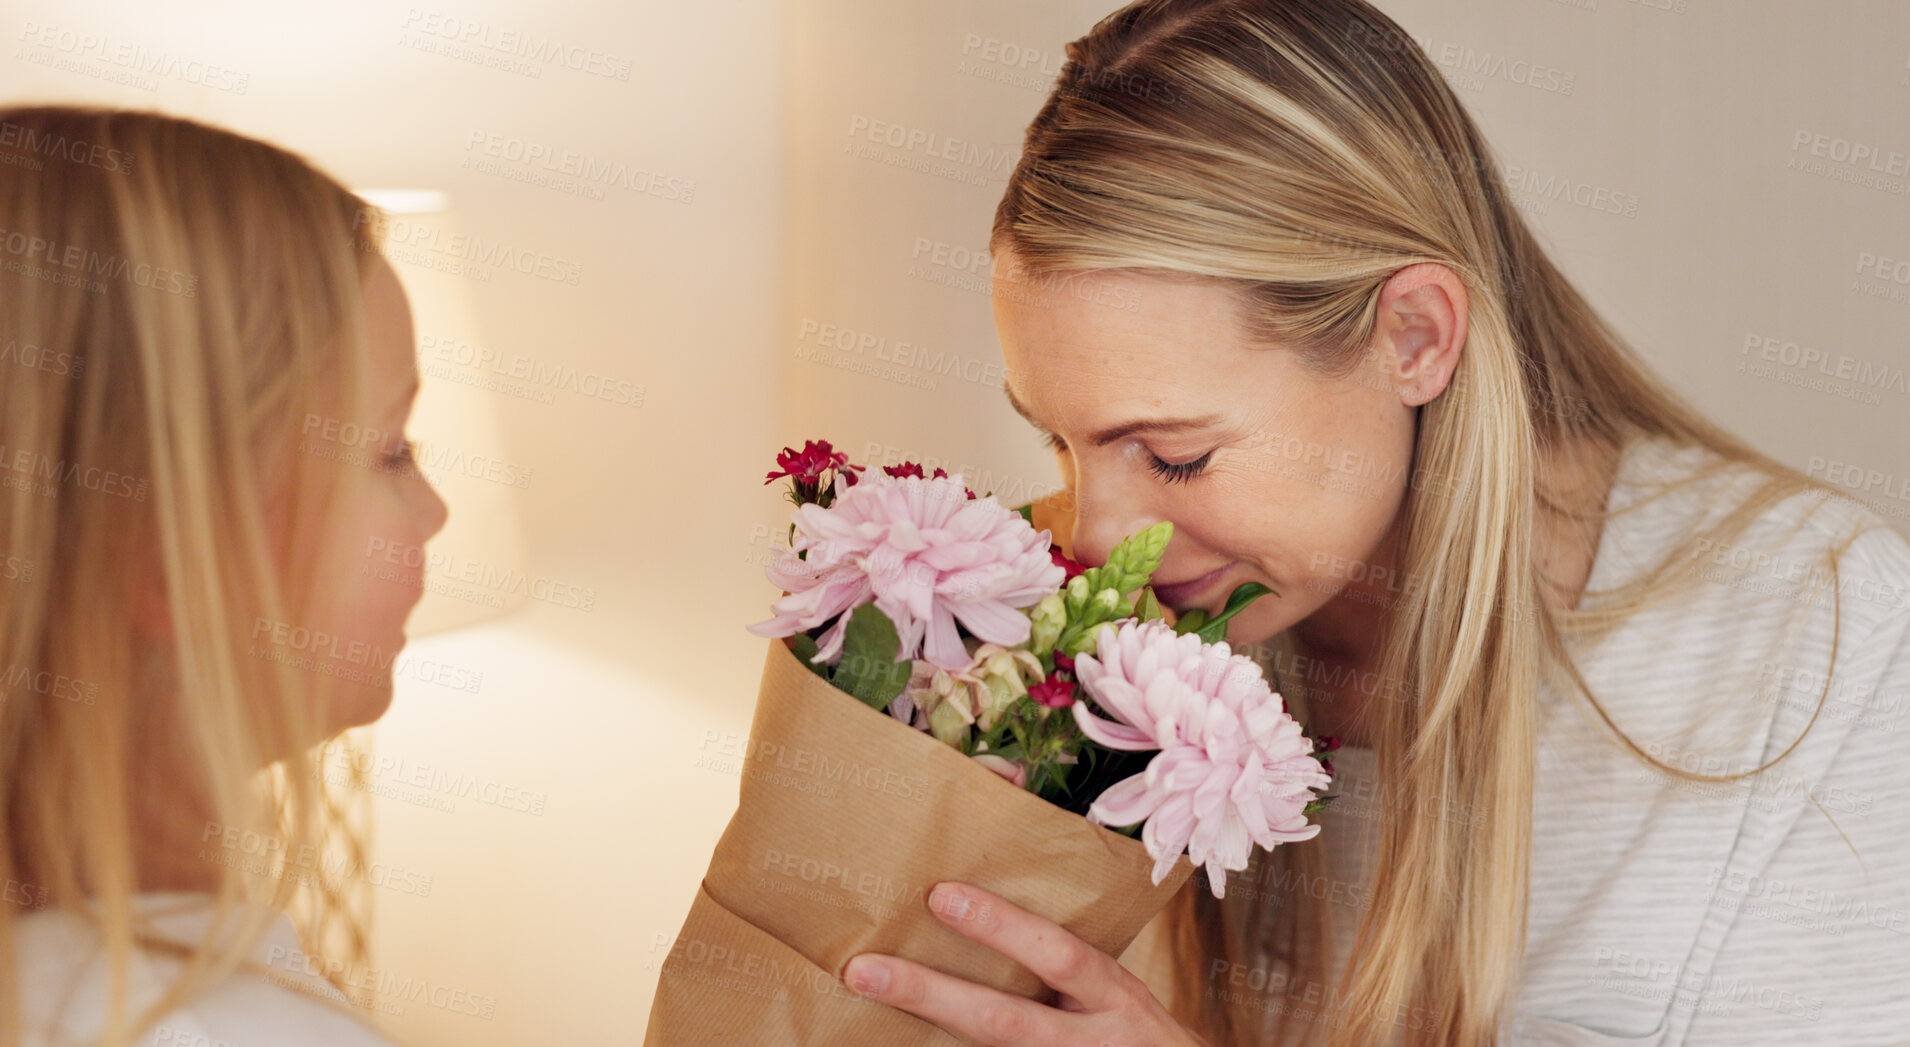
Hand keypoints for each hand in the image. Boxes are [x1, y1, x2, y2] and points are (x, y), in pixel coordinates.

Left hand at [840, 881, 1210, 1046]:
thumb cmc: (1130, 1019)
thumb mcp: (1114, 979)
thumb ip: (1063, 930)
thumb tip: (1013, 794)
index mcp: (1111, 992)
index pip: (1059, 955)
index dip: (1002, 927)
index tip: (942, 897)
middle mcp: (1091, 1039)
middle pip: (1005, 1021)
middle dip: (930, 994)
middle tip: (863, 970)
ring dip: (926, 1026)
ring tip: (868, 995)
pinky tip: (903, 1035)